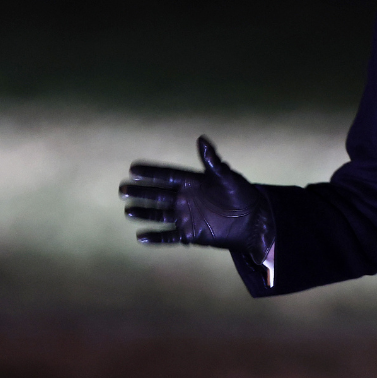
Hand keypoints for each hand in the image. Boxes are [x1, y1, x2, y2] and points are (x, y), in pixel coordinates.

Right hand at [120, 136, 274, 265]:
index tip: (133, 169)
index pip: (168, 175)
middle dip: (141, 192)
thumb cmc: (243, 195)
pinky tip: (141, 237)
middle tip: (122, 189)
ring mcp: (186, 216)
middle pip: (159, 194)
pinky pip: (169, 236)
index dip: (151, 173)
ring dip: (144, 213)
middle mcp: (186, 198)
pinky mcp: (190, 234)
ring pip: (159, 214)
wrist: (254, 221)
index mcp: (193, 182)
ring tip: (128, 211)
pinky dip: (156, 237)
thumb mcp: (227, 177)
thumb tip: (201, 139)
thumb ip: (212, 162)